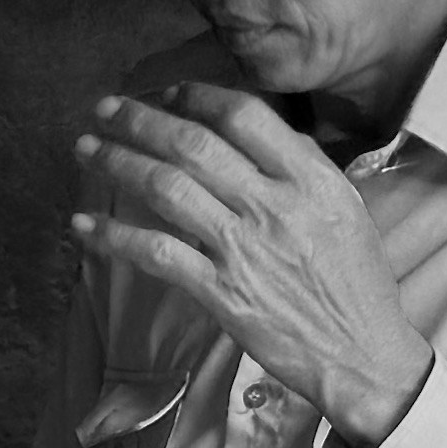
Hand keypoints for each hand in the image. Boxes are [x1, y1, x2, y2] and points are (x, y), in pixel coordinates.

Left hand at [70, 83, 434, 444]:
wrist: (362, 354)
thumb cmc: (356, 281)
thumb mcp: (345, 208)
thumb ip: (303, 165)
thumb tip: (259, 131)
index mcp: (309, 180)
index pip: (243, 116)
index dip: (196, 96)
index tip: (167, 93)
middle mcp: (274, 207)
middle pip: (193, 145)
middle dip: (140, 119)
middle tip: (106, 109)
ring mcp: (245, 250)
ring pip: (167, 189)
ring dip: (117, 163)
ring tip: (86, 149)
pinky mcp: (223, 293)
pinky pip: (157, 254)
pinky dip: (115, 237)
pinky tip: (84, 226)